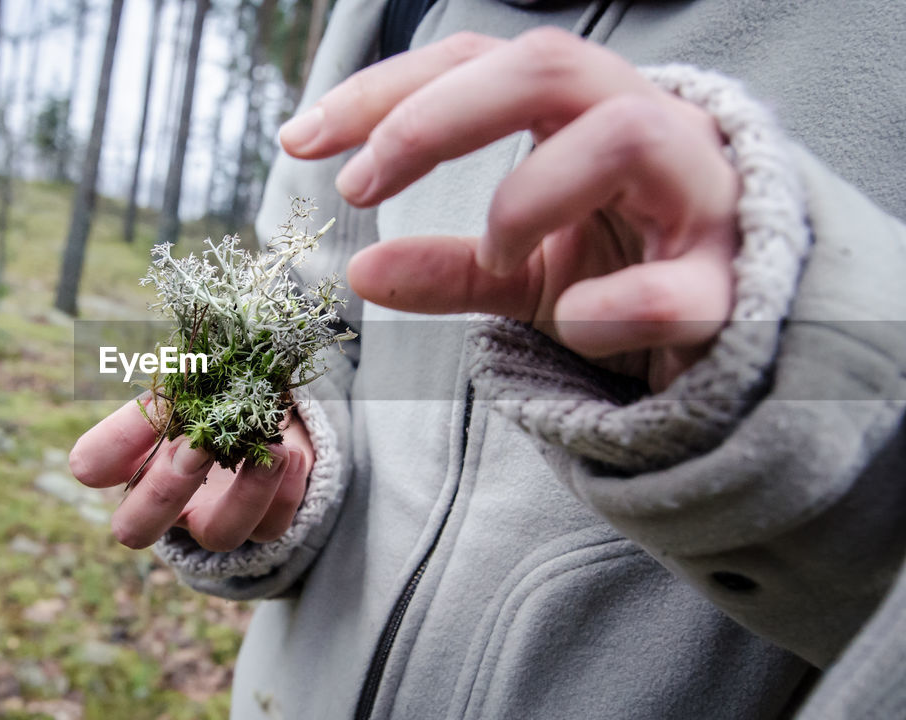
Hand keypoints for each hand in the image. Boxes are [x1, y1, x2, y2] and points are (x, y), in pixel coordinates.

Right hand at [69, 394, 313, 550]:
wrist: (275, 406)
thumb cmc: (223, 390)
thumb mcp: (196, 377)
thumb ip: (180, 378)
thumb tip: (180, 384)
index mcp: (135, 456)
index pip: (92, 465)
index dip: (106, 447)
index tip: (152, 408)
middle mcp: (167, 499)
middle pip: (135, 529)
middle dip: (163, 490)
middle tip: (196, 447)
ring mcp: (215, 518)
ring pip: (219, 536)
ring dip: (245, 495)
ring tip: (273, 452)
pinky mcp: (264, 523)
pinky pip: (273, 526)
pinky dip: (285, 490)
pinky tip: (291, 455)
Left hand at [279, 28, 740, 389]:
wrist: (732, 344)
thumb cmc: (626, 275)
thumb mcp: (521, 269)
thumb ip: (448, 265)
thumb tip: (358, 271)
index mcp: (584, 116)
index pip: (479, 63)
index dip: (386, 91)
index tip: (300, 139)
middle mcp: (648, 130)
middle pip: (549, 65)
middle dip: (437, 114)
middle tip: (360, 182)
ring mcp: (704, 198)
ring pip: (630, 133)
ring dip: (531, 195)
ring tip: (495, 254)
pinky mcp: (739, 283)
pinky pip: (685, 281)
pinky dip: (619, 304)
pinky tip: (576, 326)